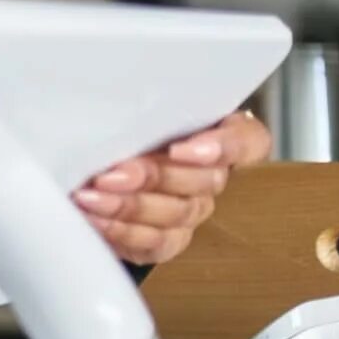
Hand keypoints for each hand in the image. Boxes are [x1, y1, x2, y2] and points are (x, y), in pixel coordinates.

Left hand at [72, 111, 271, 265]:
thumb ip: (144, 103)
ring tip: (91, 196)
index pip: (247, 140)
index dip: (223, 147)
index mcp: (218, 133)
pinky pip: (153, 243)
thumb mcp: (136, 105)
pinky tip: (94, 217)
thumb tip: (113, 95)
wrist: (103, 158)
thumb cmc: (125, 123)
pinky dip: (121, 231)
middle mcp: (211, 175)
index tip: (181, 148)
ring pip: (174, 214)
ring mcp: (191, 211)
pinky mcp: (166, 240)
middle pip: (202, 181)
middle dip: (153, 177)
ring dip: (129, 206)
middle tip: (113, 173)